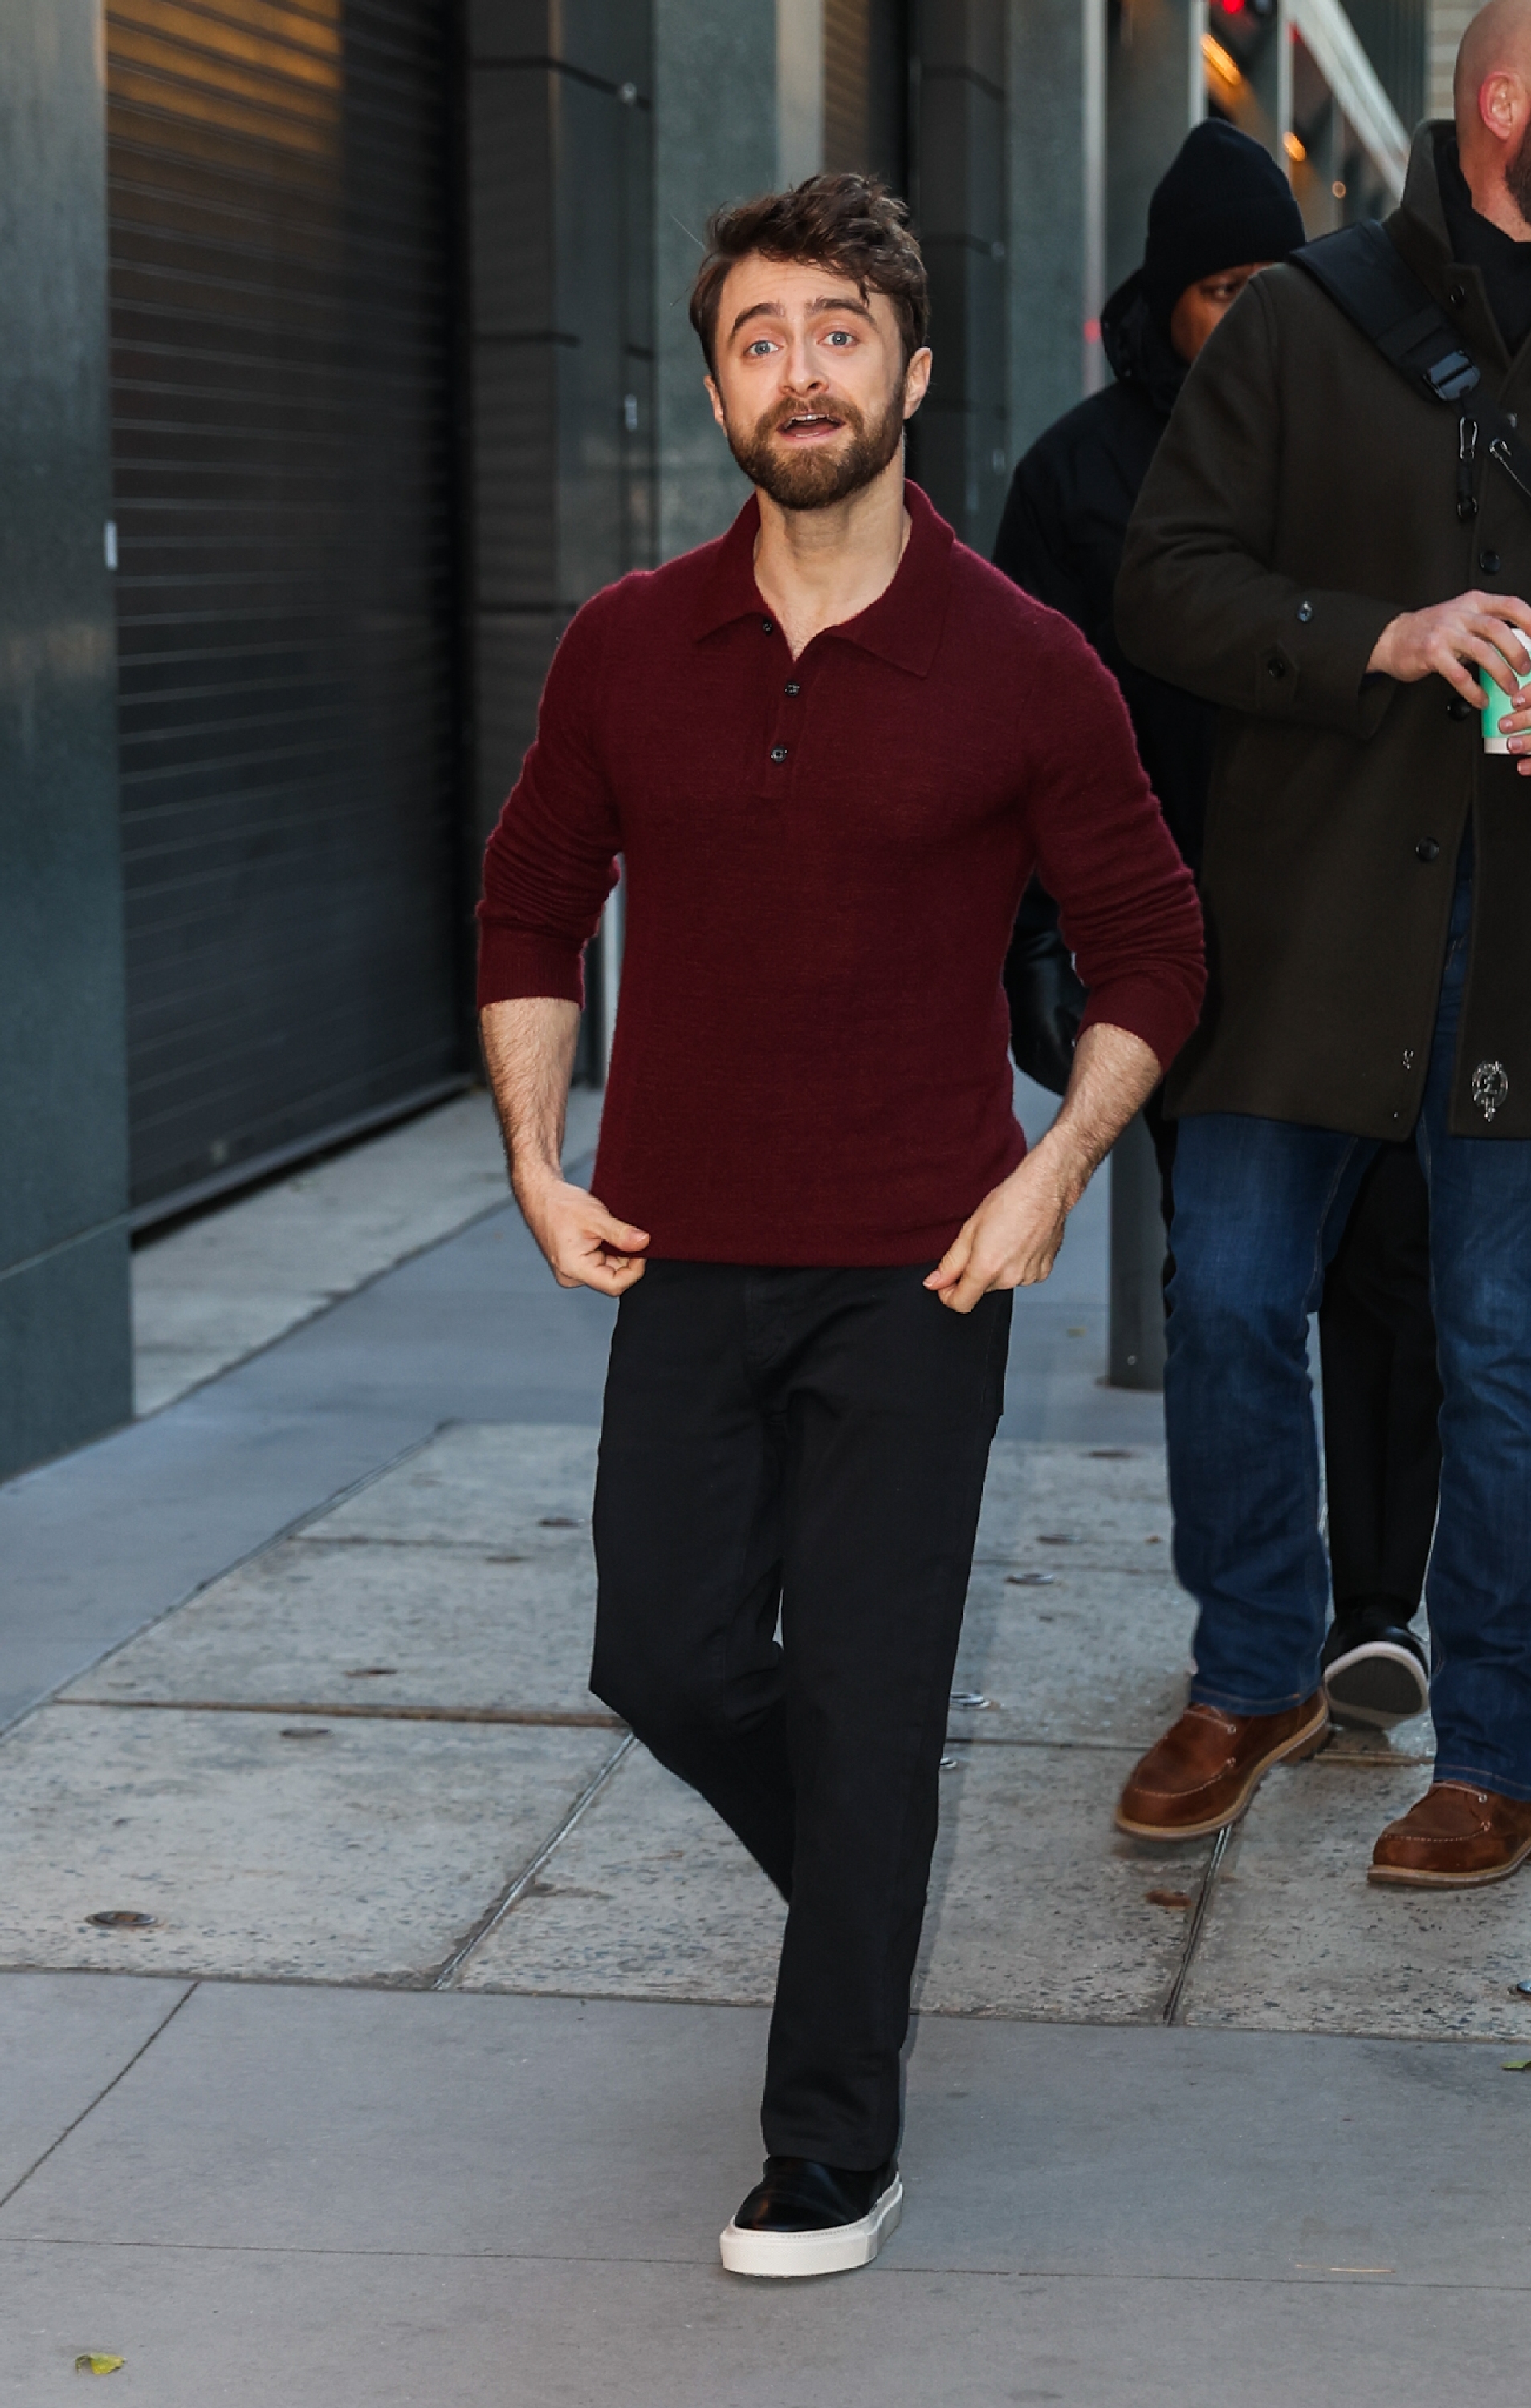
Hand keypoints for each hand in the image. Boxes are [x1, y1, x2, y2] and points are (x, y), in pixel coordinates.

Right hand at [515, 1169, 649, 1295]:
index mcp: (573, 1268)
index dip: (634, 1269)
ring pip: (608, 1271)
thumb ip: (621, 1234)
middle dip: (626, 1258)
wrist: (541, 1196)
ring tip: (608, 1232)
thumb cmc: (560, 1205)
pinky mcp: (574, 1265)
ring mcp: (572, 1272)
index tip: (642, 1249)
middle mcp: (571, 1276)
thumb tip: (644, 1243)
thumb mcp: (596, 1217)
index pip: (615, 1284)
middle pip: (613, 1278)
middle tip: (627, 1235)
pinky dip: (608, 1251)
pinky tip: (602, 1236)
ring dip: (616, 1253)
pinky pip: (599, 1264)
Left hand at [924, 1147, 1075, 1313]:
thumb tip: (935, 1282)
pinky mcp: (1044, 1271)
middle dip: (975, 1273)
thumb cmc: (1010, 1201)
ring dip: (997, 1268)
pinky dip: (1016, 1265)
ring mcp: (1029, 1276)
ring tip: (1003, 1238)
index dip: (948, 1295)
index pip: (961, 1303)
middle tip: (980, 1243)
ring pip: (1002, 1282)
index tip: (946, 1284)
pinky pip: (1022, 1276)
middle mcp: (1009, 1278)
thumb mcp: (970, 1229)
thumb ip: (950, 1262)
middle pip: (982, 1289)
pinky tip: (1019, 1243)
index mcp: (987, 1268)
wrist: (1045, 1189)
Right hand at [1368, 590, 1530, 717]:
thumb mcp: (1462, 617)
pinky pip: (1458, 675)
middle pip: (1497, 629)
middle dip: (1517, 652)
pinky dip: (1473, 690)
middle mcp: (1460, 614)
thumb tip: (1518, 645)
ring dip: (1500, 672)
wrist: (1393, 637)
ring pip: (1481, 651)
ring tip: (1509, 688)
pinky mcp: (1431, 653)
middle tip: (1527, 669)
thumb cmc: (1431, 630)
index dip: (1530, 620)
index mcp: (1473, 603)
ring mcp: (1445, 633)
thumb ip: (1487, 626)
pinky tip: (1481, 699)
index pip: (1510, 605)